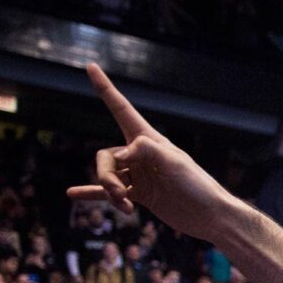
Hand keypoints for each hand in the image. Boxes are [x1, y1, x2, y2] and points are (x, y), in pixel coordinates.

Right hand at [68, 65, 233, 238]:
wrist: (210, 216)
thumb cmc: (197, 186)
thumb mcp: (174, 162)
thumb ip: (146, 150)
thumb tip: (120, 155)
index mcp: (150, 140)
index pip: (122, 109)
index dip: (105, 88)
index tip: (91, 66)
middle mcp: (142, 155)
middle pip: (106, 157)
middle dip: (106, 175)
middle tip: (119, 193)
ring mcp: (140, 175)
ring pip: (108, 176)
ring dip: (109, 191)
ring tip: (124, 205)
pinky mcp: (141, 195)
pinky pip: (111, 192)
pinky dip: (93, 193)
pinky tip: (72, 193)